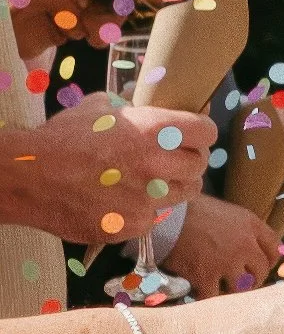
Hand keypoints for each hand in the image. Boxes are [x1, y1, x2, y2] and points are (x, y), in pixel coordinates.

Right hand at [0, 97, 215, 243]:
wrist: (25, 178)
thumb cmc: (61, 138)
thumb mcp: (100, 108)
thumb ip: (135, 110)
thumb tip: (158, 107)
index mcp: (155, 130)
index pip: (207, 132)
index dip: (200, 132)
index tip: (193, 135)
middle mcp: (158, 165)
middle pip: (200, 166)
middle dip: (189, 160)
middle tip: (172, 160)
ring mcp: (147, 199)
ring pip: (184, 193)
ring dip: (172, 186)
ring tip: (150, 181)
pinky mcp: (133, 226)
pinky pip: (155, 217)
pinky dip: (146, 209)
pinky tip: (124, 200)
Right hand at [162, 194, 280, 296]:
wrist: (166, 216)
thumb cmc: (194, 210)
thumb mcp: (228, 212)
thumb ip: (244, 228)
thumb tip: (253, 245)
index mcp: (251, 226)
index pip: (275, 249)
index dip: (270, 260)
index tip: (263, 265)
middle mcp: (245, 245)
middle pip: (262, 271)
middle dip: (255, 278)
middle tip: (246, 282)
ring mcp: (226, 263)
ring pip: (242, 287)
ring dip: (234, 290)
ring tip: (226, 289)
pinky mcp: (206, 276)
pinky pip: (214, 295)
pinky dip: (208, 296)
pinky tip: (203, 291)